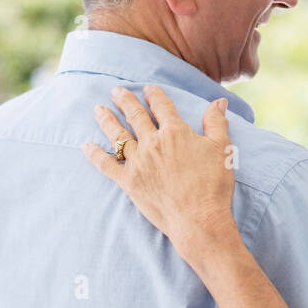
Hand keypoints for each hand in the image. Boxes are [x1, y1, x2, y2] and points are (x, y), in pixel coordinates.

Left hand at [83, 84, 237, 265]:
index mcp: (175, 132)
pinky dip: (95, 155)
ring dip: (107, 120)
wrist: (198, 219)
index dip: (154, 95)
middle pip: (135, 116)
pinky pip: (106, 164)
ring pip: (118, 135)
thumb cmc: (213, 184)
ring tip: (98, 109)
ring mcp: (137, 162)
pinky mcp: (128, 182)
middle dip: (125, 101)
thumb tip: (218, 102)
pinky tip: (86, 146)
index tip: (148, 88)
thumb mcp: (222, 148)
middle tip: (116, 91)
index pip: (161, 107)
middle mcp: (152, 143)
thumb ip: (216, 122)